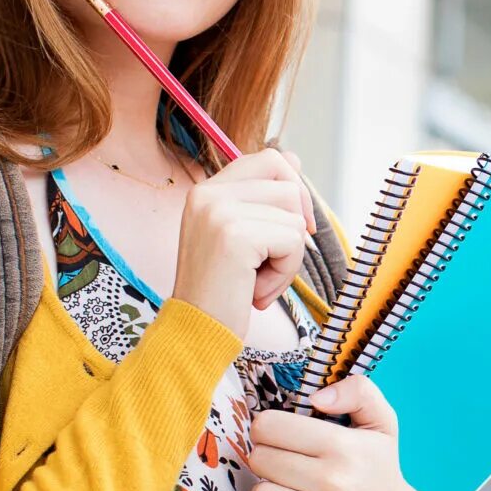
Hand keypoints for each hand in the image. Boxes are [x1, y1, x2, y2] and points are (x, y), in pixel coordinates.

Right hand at [172, 148, 314, 337]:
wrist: (195, 331)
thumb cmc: (222, 290)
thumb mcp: (241, 237)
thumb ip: (264, 199)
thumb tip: (295, 158)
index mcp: (207, 190)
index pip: (270, 159)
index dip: (293, 189)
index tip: (293, 226)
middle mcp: (208, 193)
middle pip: (288, 184)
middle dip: (296, 226)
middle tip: (275, 260)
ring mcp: (219, 211)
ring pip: (295, 217)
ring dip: (289, 256)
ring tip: (258, 279)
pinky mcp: (235, 235)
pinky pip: (292, 242)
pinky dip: (285, 273)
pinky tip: (257, 292)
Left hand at [246, 375, 443, 490]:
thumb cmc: (379, 472)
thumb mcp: (380, 423)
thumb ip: (357, 391)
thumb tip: (317, 399)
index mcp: (345, 447)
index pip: (268, 427)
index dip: (269, 430)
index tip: (283, 439)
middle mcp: (337, 484)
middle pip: (260, 460)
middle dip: (268, 460)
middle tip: (288, 468)